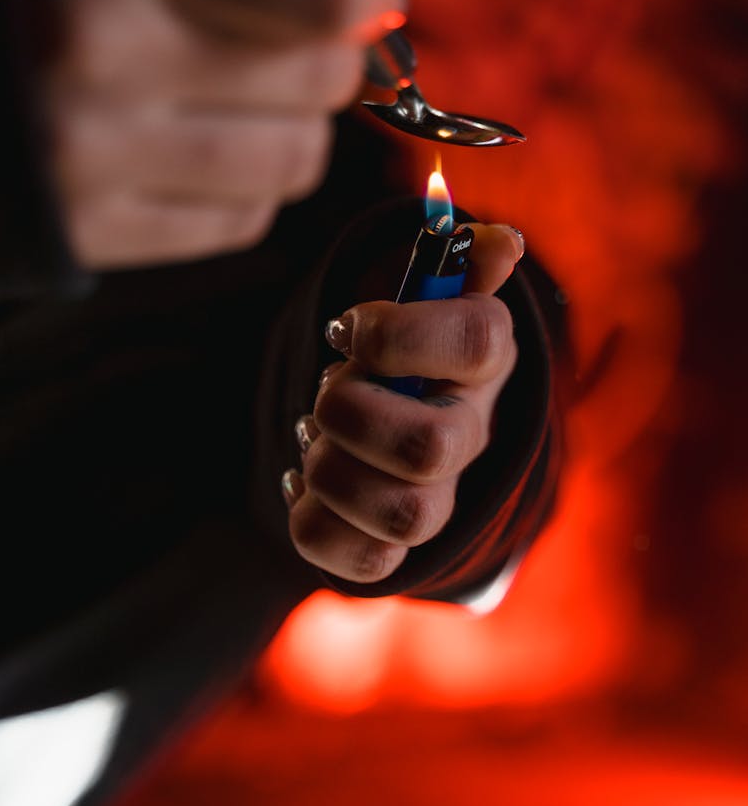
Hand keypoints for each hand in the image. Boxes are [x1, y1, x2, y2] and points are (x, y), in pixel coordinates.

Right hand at [45, 0, 404, 267]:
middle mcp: (103, 51)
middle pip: (326, 78)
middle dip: (325, 53)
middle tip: (281, 36)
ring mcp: (92, 153)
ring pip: (296, 159)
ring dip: (293, 125)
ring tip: (239, 92)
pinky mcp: (91, 230)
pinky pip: (243, 219)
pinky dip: (244, 184)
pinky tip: (197, 144)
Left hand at [282, 223, 524, 581]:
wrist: (397, 415)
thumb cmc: (405, 346)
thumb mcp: (429, 295)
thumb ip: (459, 261)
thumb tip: (501, 242)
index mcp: (484, 362)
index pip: (477, 343)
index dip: (396, 333)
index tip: (347, 326)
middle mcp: (471, 438)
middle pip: (429, 448)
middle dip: (350, 411)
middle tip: (327, 393)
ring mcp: (438, 502)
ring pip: (404, 516)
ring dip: (332, 469)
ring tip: (316, 440)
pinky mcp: (393, 550)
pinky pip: (364, 564)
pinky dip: (315, 521)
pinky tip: (305, 481)